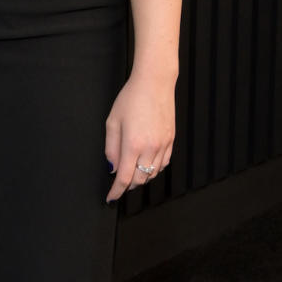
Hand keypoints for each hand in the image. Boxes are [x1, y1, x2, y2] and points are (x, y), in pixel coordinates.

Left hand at [104, 72, 175, 202]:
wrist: (155, 83)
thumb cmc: (131, 99)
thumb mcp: (112, 122)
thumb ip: (111, 148)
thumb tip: (112, 167)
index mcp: (133, 145)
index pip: (124, 178)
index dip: (116, 191)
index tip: (111, 197)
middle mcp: (150, 148)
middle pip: (140, 179)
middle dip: (128, 186)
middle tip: (119, 184)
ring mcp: (163, 145)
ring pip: (153, 174)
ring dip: (141, 178)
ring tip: (131, 175)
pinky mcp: (171, 140)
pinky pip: (163, 164)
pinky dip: (154, 170)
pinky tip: (146, 166)